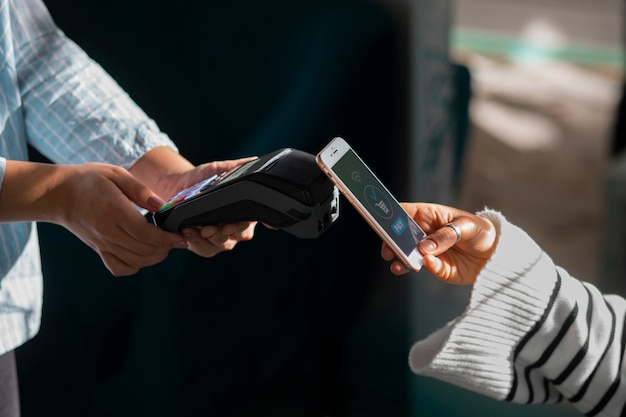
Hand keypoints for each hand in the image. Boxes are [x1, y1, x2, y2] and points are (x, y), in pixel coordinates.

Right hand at [47, 163, 189, 275]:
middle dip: (166, 248)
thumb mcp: (116, 174)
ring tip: (165, 246)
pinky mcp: (98, 249)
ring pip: (135, 261)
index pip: (144, 233)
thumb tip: (161, 206)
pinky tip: (143, 254)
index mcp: (113, 210)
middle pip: (143, 250)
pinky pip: (118, 268)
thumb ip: (140, 190)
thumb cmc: (89, 179)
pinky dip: (135, 266)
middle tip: (176, 239)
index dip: (166, 239)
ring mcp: (102, 243)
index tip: (181, 237)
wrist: (58, 194)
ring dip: (155, 257)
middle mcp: (107, 231)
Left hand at [137, 153, 260, 257]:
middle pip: (239, 235)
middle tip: (221, 227)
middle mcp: (236, 228)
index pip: (253, 220)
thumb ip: (237, 166)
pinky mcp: (204, 246)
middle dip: (230, 231)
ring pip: (222, 244)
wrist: (176, 187)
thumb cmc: (202, 179)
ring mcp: (221, 240)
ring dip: (212, 237)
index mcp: (244, 212)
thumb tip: (254, 160)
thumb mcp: (219, 169)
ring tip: (203, 229)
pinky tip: (189, 231)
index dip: (252, 223)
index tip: (243, 221)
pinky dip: (196, 241)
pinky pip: (204, 248)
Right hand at [381, 203, 497, 284]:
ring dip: (401, 259)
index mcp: (429, 215)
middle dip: (392, 242)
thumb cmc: (481, 231)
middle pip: (400, 235)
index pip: (404, 213)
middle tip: (388, 250)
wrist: (497, 254)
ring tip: (398, 264)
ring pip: (407, 254)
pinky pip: (425, 268)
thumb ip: (445, 236)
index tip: (383, 223)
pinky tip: (424, 266)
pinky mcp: (436, 267)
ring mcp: (428, 251)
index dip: (392, 215)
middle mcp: (424, 233)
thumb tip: (424, 248)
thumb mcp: (467, 227)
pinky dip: (422, 267)